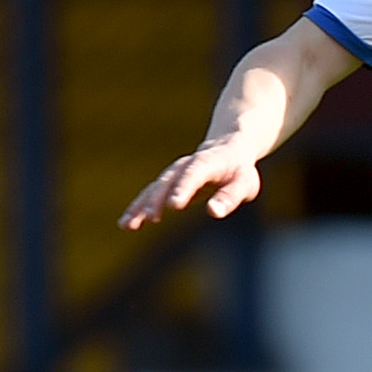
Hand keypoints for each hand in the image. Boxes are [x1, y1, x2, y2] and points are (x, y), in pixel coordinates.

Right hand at [119, 139, 262, 229]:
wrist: (226, 147)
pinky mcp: (167, 184)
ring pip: (154, 188)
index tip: (173, 205)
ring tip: (129, 224)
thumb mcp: (244, 182)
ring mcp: (173, 174)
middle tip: (151, 216)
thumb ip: (230, 196)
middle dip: (158, 198)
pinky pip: (149, 195)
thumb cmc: (239, 169)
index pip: (194, 173)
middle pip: (168, 181)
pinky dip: (138, 208)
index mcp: (207, 162)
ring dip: (141, 205)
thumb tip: (213, 212)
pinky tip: (127, 224)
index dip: (183, 188)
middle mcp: (185, 166)